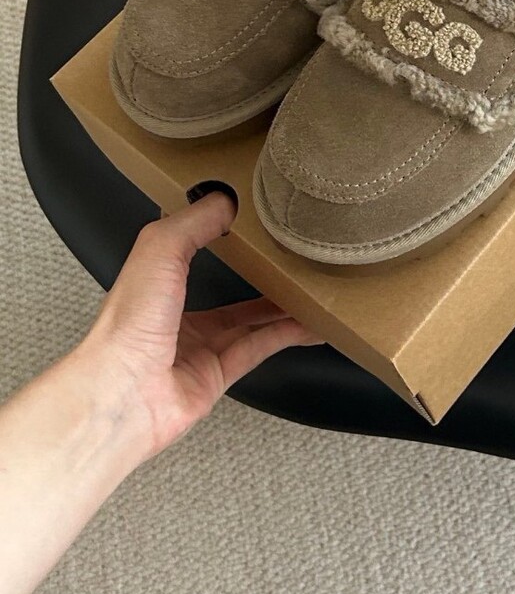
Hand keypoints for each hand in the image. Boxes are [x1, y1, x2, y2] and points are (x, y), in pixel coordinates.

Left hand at [75, 191, 319, 460]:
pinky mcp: (217, 375)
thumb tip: (227, 199)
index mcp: (157, 279)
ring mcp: (198, 347)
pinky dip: (288, 335)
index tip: (254, 215)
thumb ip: (195, 221)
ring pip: (251, 319)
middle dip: (261, 272)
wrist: (122, 394)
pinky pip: (260, 348)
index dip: (223, 231)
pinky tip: (310, 323)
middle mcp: (176, 313)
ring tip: (312, 286)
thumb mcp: (160, 248)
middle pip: (230, 287)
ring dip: (282, 304)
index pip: (195, 247)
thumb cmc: (126, 325)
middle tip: (292, 254)